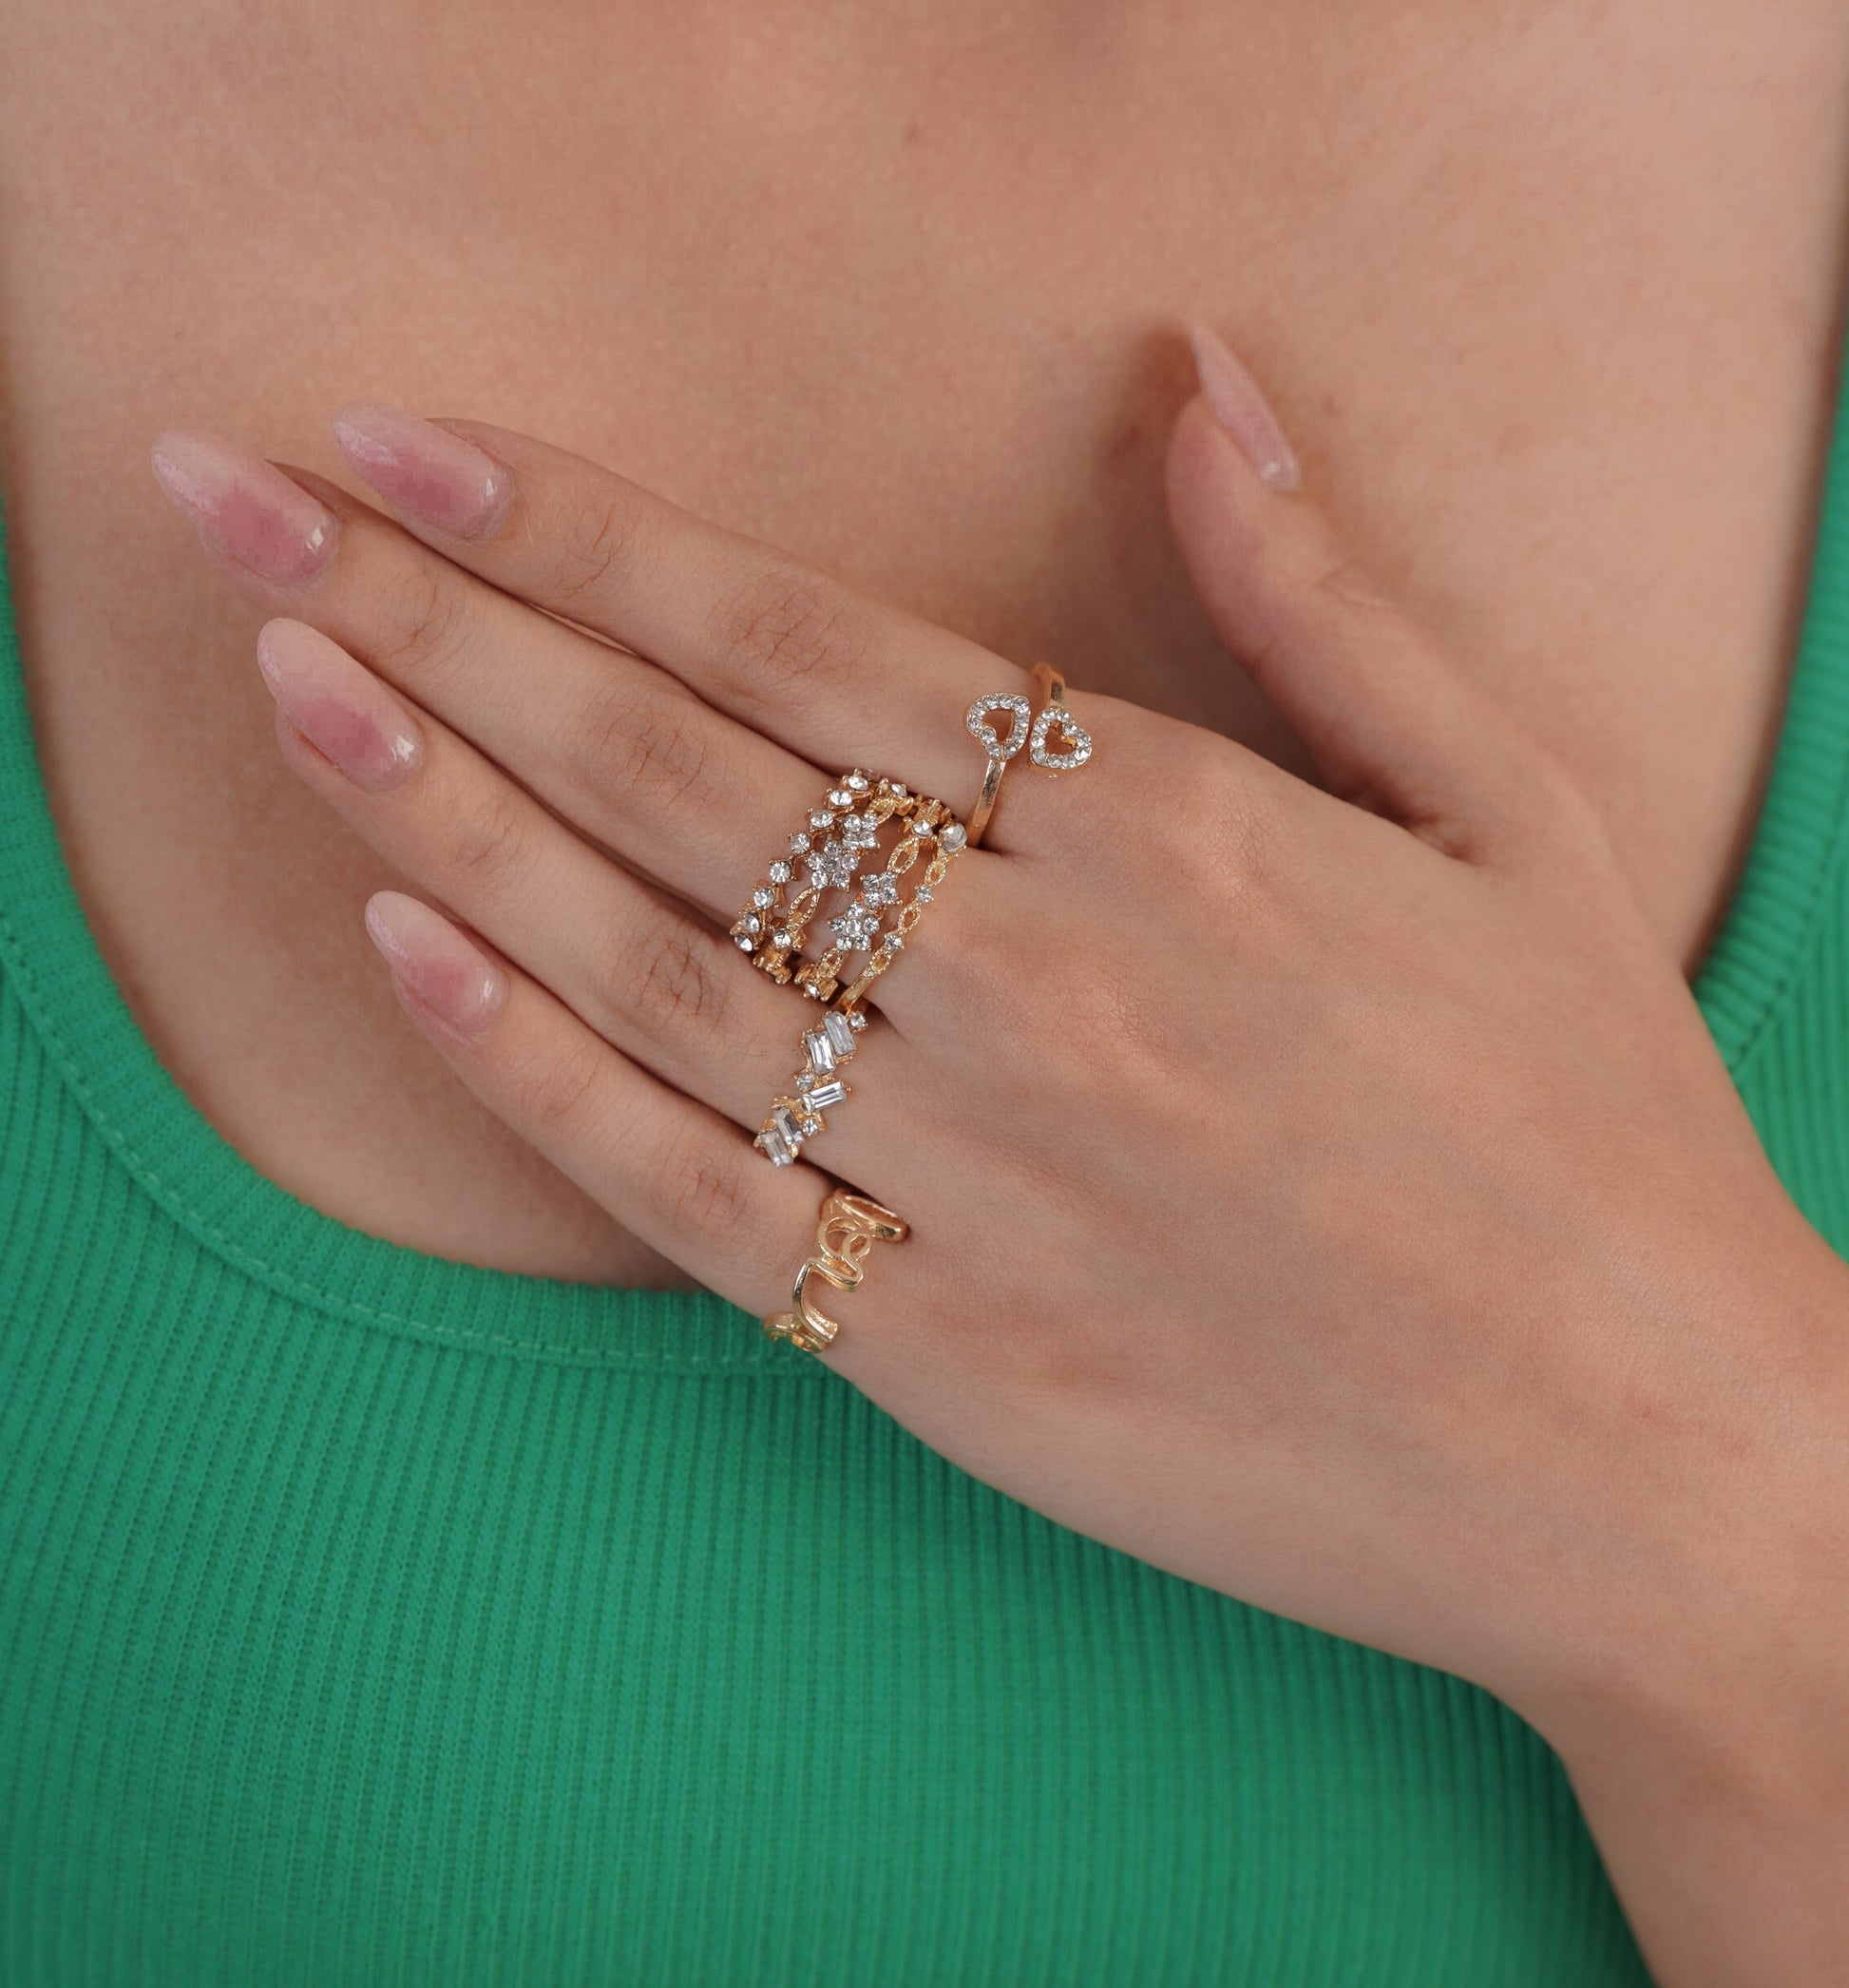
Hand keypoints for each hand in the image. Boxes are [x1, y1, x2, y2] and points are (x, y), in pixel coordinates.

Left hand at [148, 343, 1848, 1769]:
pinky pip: (680, 1190)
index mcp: (1159, 817)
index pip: (790, 630)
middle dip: (425, 615)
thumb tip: (1198, 375)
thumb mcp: (1509, 816)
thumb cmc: (1593, 1131)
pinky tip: (402, 956)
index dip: (576, 527)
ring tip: (274, 683)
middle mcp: (1029, 968)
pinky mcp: (940, 1346)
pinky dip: (527, 1071)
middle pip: (662, 756)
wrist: (1653, 1454)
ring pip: (632, 950)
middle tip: (231, 507)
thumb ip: (1323, 597)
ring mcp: (969, 1163)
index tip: (412, 448)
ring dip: (428, 805)